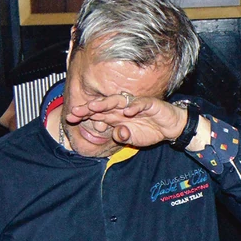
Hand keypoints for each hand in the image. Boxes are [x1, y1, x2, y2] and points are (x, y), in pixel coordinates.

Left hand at [65, 94, 188, 147]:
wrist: (170, 127)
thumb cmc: (150, 130)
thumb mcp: (132, 138)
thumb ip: (122, 136)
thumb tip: (117, 134)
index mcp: (116, 116)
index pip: (97, 114)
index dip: (85, 115)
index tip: (70, 118)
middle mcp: (123, 108)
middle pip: (103, 106)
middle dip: (89, 108)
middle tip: (75, 112)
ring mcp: (135, 104)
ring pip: (118, 101)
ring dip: (106, 103)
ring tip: (94, 106)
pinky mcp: (150, 103)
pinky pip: (140, 103)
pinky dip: (134, 106)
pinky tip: (127, 111)